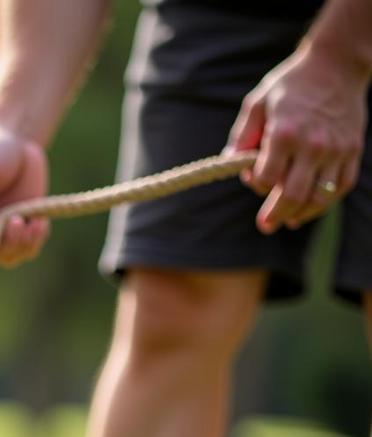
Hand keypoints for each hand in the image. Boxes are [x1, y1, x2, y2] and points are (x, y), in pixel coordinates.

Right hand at [0, 126, 49, 265]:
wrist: (18, 145)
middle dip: (5, 244)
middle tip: (17, 221)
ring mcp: (1, 232)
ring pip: (10, 257)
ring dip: (22, 244)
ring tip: (32, 223)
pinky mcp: (23, 231)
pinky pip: (29, 249)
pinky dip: (36, 240)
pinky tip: (40, 222)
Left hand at [227, 44, 367, 233]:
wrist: (338, 64)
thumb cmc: (291, 84)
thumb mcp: (257, 103)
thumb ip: (242, 135)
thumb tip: (230, 161)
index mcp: (285, 133)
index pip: (266, 178)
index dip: (257, 184)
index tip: (254, 178)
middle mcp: (312, 145)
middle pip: (292, 195)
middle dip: (275, 215)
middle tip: (265, 226)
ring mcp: (336, 149)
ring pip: (318, 197)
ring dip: (301, 214)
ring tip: (288, 221)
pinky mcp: (352, 150)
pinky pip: (340, 187)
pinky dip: (325, 202)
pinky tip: (311, 207)